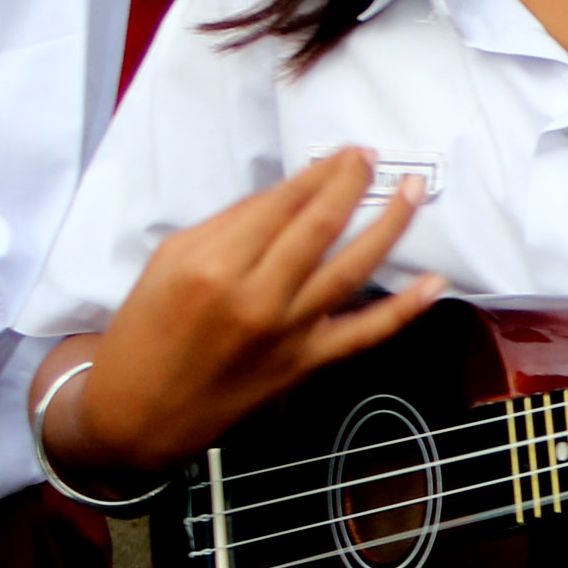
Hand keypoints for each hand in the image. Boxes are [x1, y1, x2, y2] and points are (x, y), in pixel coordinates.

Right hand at [61, 151, 446, 474]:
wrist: (135, 414)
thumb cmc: (144, 333)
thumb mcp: (168, 263)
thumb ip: (228, 226)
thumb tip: (286, 196)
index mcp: (212, 263)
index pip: (282, 203)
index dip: (320, 172)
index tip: (344, 153)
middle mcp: (254, 295)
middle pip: (320, 226)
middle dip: (354, 184)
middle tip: (374, 158)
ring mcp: (285, 331)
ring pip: (352, 268)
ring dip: (390, 225)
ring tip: (412, 193)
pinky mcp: (304, 363)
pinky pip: (364, 333)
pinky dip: (403, 309)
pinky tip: (432, 283)